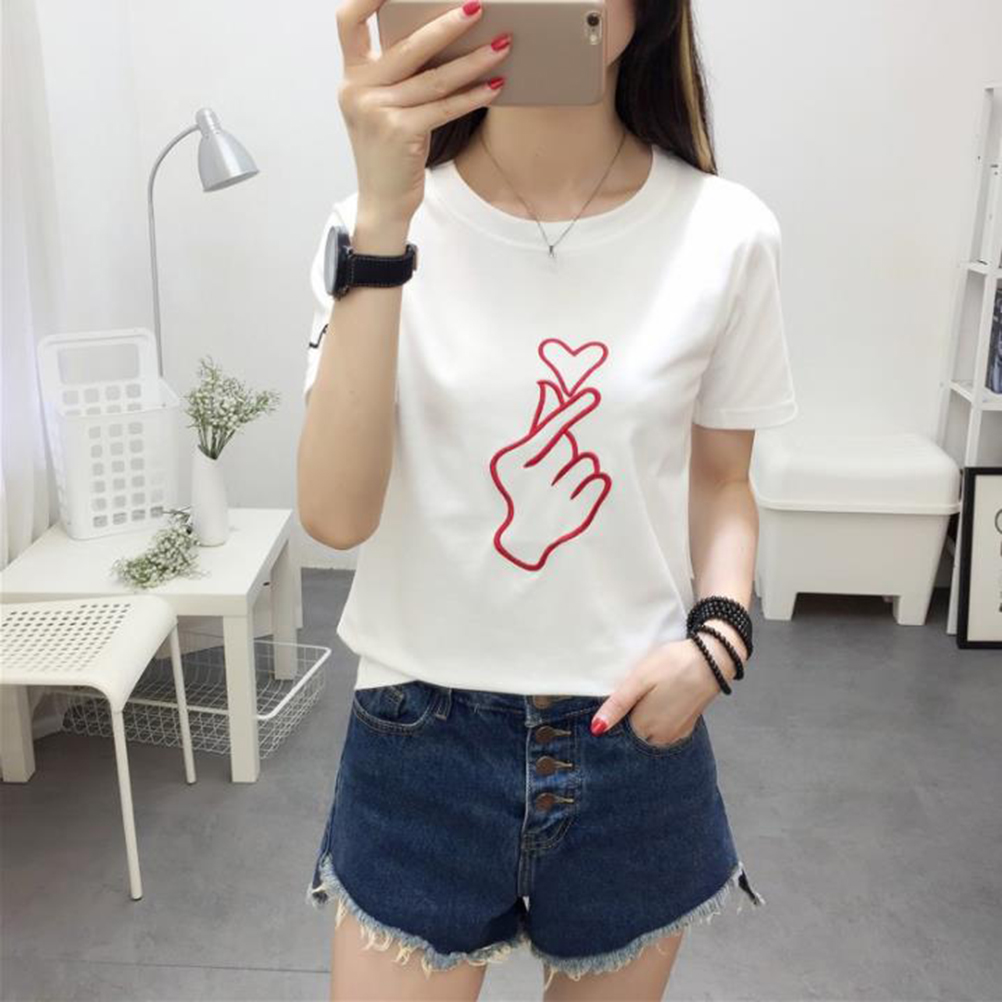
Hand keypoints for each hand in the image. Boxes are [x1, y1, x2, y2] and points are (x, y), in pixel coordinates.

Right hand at [337, 0, 511, 223]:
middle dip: (447, 24)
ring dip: (473, 60)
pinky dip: (473, 96)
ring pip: (434, 78)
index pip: (348, 21)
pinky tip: (495, 86)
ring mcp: (378, 112)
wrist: (382, 201)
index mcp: (351, 77)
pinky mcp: (400, 133)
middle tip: (477, 6)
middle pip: (408, 45)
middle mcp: (358, 90)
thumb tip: (438, 36)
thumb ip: (394, 75)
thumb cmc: (389, 151)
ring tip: (503, 45)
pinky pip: (444, 108)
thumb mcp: (380, 107)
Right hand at [490, 386, 610, 570]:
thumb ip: (535, 427)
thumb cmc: (517, 492)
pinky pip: (598, 482)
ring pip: (587, 464)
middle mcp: (545, 476)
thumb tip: (548, 390)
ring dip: (579, 470)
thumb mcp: (513, 461)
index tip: (592, 394)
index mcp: (526, 461)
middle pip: (570, 447)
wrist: (524, 539)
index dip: (572, 409)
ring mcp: (564, 494)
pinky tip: (577, 494)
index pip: (554, 428)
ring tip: (562, 484)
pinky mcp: (581, 509)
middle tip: (551, 469)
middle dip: (564, 453)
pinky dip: (592, 484)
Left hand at [590, 638, 721, 739]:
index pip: (619, 729)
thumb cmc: (673, 665)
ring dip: (646, 717)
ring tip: (652, 693)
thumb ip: (618, 705)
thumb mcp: (639, 680)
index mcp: (644, 727)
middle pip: (634, 732)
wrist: (713, 659)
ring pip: (650, 731)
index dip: (617, 712)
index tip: (623, 694)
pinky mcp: (687, 727)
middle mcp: (660, 737)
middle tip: (639, 690)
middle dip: (631, 716)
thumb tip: (596, 728)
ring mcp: (676, 734)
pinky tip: (664, 699)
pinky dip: (661, 718)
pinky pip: (665, 728)